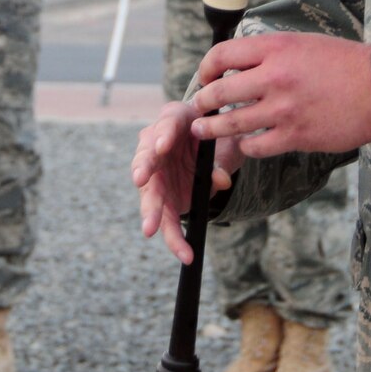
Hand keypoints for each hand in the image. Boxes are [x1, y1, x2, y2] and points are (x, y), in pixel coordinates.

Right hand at [132, 101, 243, 262]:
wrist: (217, 148)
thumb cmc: (220, 136)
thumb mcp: (230, 143)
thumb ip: (223, 158)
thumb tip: (221, 179)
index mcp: (176, 118)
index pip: (167, 122)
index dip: (163, 134)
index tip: (162, 146)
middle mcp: (157, 143)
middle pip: (147, 156)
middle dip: (144, 169)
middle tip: (140, 180)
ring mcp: (156, 172)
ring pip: (149, 191)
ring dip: (150, 210)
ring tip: (150, 228)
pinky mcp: (161, 197)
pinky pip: (163, 218)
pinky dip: (173, 236)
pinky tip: (184, 253)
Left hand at [189, 33, 370, 158]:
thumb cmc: (345, 63)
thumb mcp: (303, 43)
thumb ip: (271, 52)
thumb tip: (240, 64)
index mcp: (276, 48)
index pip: (222, 55)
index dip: (206, 68)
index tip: (205, 77)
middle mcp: (274, 77)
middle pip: (220, 92)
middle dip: (203, 101)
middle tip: (199, 107)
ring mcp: (284, 109)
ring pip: (232, 123)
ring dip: (213, 128)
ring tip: (203, 130)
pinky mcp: (295, 136)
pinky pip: (256, 146)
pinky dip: (246, 146)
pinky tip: (245, 143)